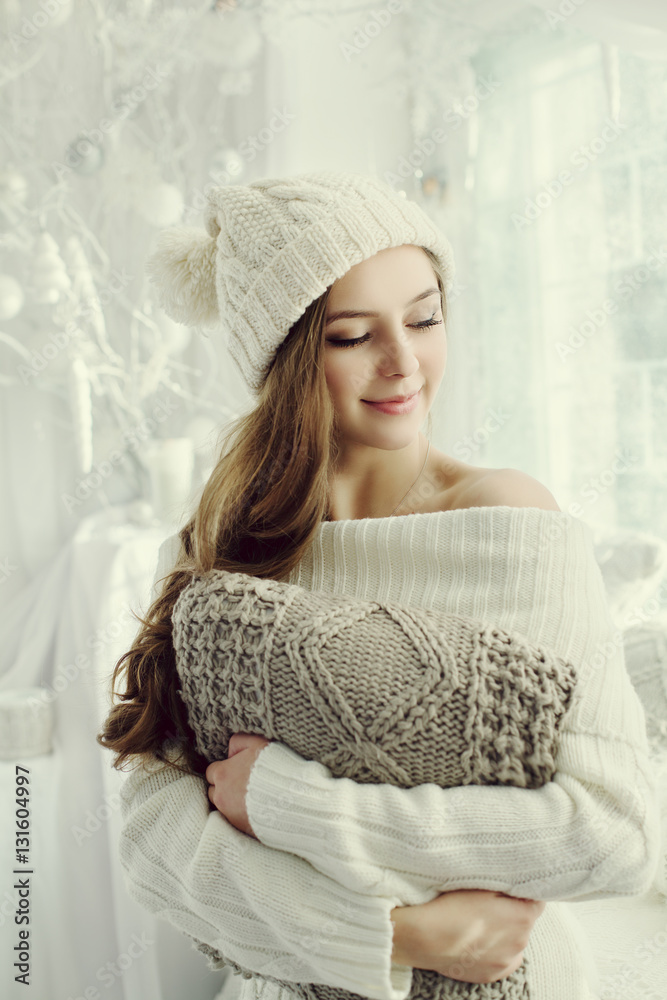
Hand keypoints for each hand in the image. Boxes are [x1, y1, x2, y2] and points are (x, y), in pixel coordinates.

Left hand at [205, 733, 271, 838]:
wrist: (291, 798)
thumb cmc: (274, 768)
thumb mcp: (257, 742)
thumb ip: (239, 742)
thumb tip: (230, 751)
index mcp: (222, 774)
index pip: (212, 771)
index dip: (225, 768)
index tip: (237, 769)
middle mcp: (221, 796)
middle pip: (214, 791)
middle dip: (224, 787)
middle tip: (243, 783)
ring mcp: (230, 815)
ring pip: (223, 807)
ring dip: (231, 802)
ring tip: (251, 797)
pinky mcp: (241, 828)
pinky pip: (235, 821)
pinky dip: (242, 815)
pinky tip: (256, 808)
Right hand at [391, 889, 545, 983]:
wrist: (426, 937)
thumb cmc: (452, 906)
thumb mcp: (482, 884)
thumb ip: (507, 885)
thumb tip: (520, 883)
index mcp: (522, 917)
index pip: (538, 901)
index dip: (524, 892)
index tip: (510, 888)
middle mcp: (521, 943)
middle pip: (525, 922)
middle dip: (512, 913)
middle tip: (489, 904)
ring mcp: (506, 962)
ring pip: (513, 942)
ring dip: (504, 933)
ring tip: (479, 924)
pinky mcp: (492, 975)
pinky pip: (502, 959)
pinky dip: (495, 950)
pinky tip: (477, 940)